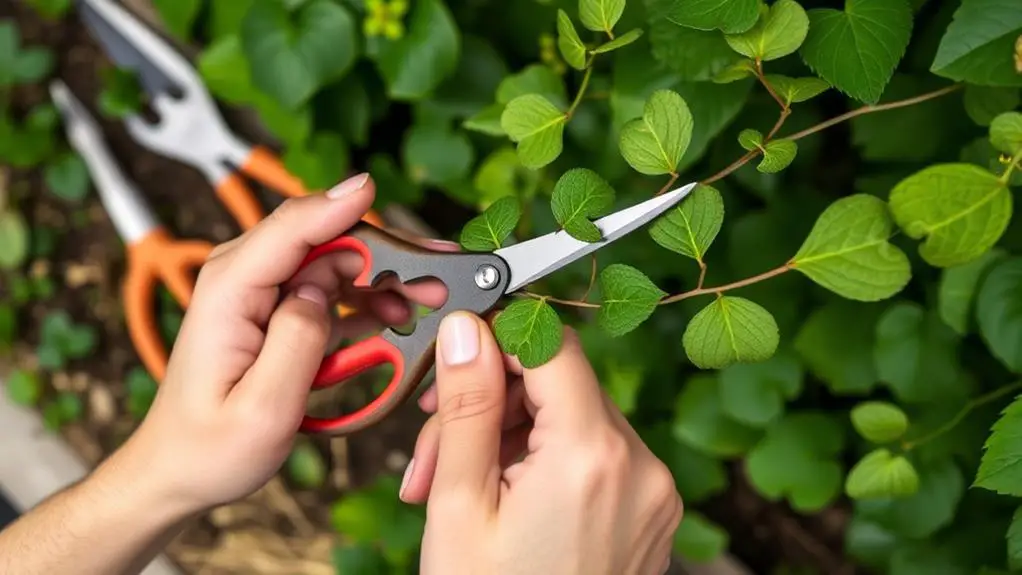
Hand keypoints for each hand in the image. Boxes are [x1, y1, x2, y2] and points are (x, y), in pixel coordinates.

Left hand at [103, 173, 451, 514]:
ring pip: (336, 264)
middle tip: (436, 275)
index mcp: (231, 291)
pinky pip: (331, 291)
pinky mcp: (277, 310)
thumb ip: (297, 341)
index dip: (338, 205)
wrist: (179, 469)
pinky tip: (396, 318)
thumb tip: (324, 290)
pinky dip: (367, 302)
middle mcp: (244, 278)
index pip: (291, 228)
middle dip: (384, 252)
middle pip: (324, 238)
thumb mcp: (262, 408)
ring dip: (383, 280)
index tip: (376, 187)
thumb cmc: (211, 447)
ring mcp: (261, 292)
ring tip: (427, 302)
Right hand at [401, 312, 682, 574]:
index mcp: (593, 457)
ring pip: (573, 421)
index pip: (553, 346)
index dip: (500, 338)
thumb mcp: (460, 507)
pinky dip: (544, 463)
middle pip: (559, 386)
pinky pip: (594, 458)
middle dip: (489, 403)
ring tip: (452, 488)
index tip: (456, 356)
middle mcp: (640, 467)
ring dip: (510, 437)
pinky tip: (498, 499)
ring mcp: (653, 493)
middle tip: (431, 448)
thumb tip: (468, 327)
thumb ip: (467, 408)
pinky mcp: (650, 513)